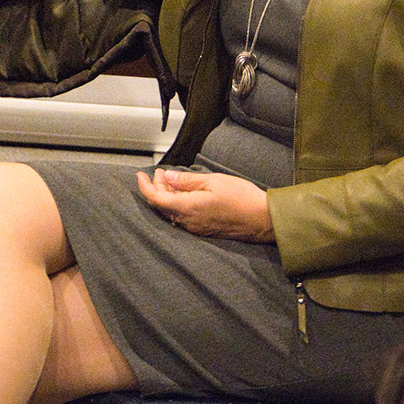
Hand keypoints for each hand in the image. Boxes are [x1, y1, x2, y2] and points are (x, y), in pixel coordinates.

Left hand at [135, 168, 274, 241]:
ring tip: (171, 179)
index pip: (156, 200)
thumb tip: (168, 177)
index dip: (145, 187)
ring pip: (172, 212)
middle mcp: (189, 222)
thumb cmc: (242, 198)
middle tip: (160, 173)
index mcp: (188, 209)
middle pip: (162, 206)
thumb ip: (187, 181)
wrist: (264, 220)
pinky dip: (178, 203)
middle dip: (157, 188)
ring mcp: (197, 228)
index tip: (140, 175)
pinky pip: (183, 217)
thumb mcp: (213, 181)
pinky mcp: (205, 229)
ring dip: (168, 195)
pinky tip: (183, 193)